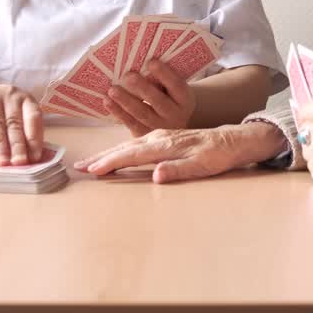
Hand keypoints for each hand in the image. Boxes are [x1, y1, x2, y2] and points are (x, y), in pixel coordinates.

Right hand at [0, 84, 43, 165]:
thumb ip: (21, 134)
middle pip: (15, 123)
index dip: (34, 138)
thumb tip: (28, 159)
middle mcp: (11, 95)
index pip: (34, 118)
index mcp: (26, 99)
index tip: (34, 157)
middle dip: (18, 145)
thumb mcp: (11, 119)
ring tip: (3, 162)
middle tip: (19, 163)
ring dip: (1, 146)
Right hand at [74, 122, 287, 183]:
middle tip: (79, 166)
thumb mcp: (203, 166)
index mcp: (165, 145)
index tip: (92, 171)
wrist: (233, 140)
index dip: (110, 163)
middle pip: (125, 148)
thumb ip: (178, 170)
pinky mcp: (165, 138)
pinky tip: (117, 155)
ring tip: (91, 162)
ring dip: (109, 153)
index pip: (131, 155)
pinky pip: (137, 144)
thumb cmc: (218, 155)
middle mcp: (160, 138)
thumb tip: (156, 176)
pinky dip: (123, 150)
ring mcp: (162, 136)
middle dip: (102, 157)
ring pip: (129, 145)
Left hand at [105, 58, 196, 136]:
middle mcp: (175, 115)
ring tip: (112, 90)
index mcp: (185, 100)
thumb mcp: (174, 90)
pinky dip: (118, 112)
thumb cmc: (171, 98)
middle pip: (158, 102)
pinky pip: (131, 123)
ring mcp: (160, 127)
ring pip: (142, 114)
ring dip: (126, 101)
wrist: (176, 125)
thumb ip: (163, 81)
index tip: (151, 62)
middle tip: (128, 76)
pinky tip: (107, 101)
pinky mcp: (145, 135)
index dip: (164, 74)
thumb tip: (141, 66)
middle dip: (142, 88)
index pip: (176, 86)